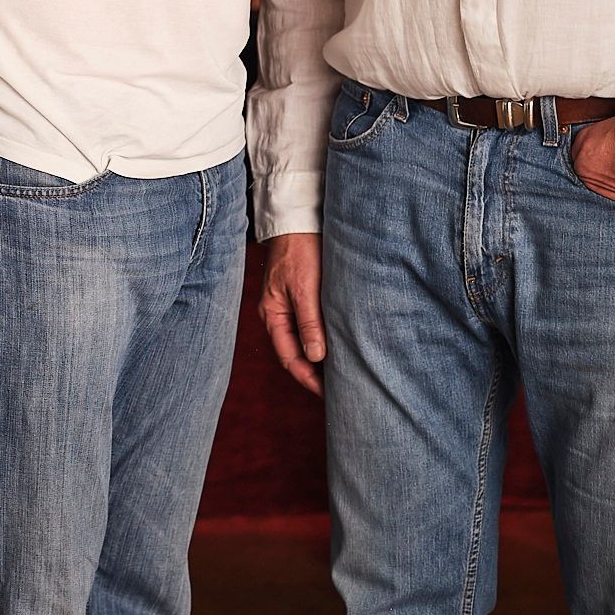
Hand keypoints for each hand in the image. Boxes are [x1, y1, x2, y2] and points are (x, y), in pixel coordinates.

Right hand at [259, 232, 324, 395]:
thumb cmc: (299, 251)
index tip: (327, 393)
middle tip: (338, 388)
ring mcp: (290, 305)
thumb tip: (316, 357)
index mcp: (273, 315)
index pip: (289, 357)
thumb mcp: (305, 289)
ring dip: (320, 356)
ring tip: (341, 371)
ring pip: (304, 340)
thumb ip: (309, 323)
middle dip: (314, 372)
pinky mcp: (302, 297)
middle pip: (295, 352)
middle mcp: (278, 314)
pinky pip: (311, 326)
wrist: (298, 221)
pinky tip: (339, 344)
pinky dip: (324, 338)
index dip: (307, 378)